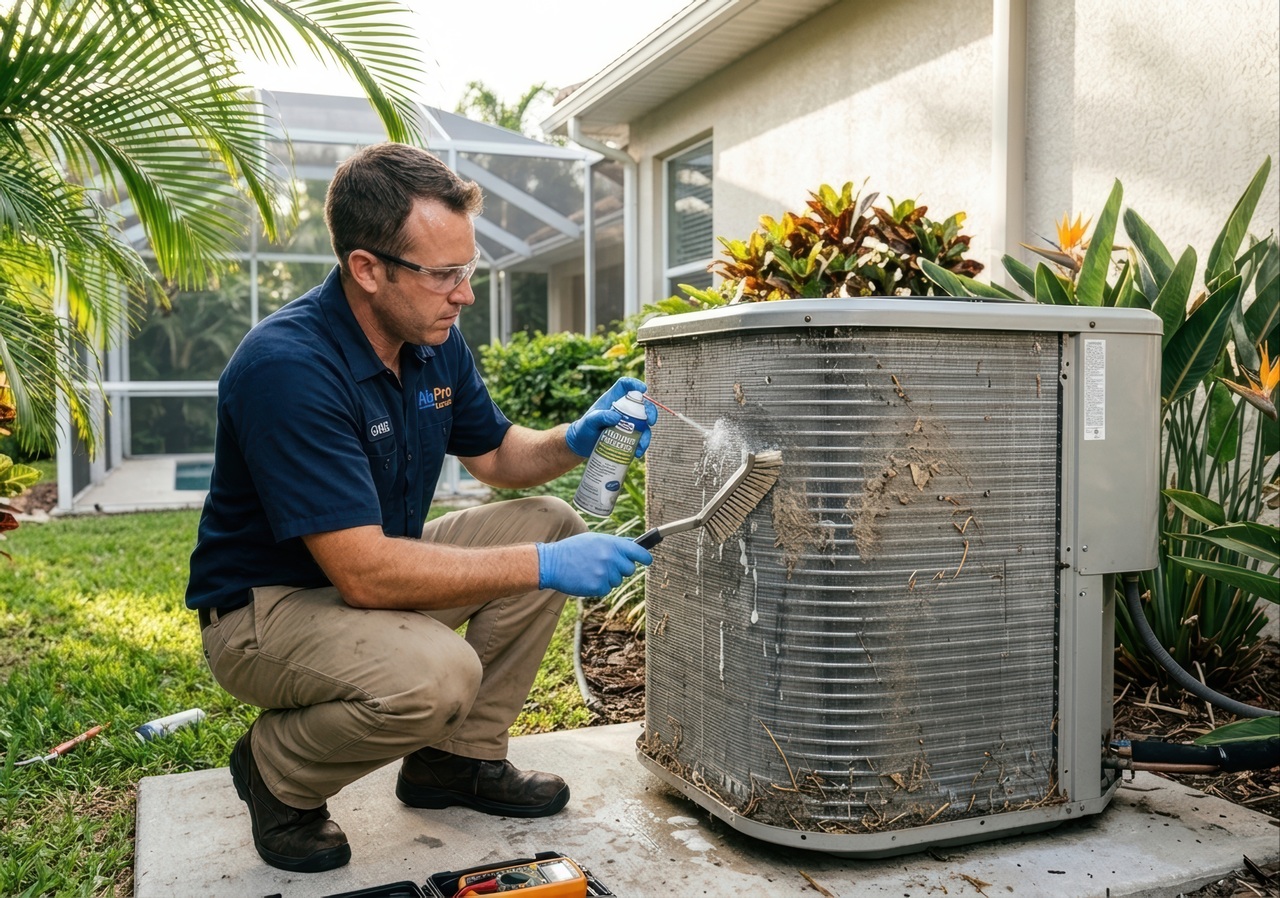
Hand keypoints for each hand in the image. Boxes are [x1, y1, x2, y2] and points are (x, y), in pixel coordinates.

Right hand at [536, 533, 652, 596]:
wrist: (552, 563)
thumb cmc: (573, 549)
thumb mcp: (594, 539)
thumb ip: (614, 543)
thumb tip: (633, 544)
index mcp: (611, 543)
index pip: (638, 551)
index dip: (645, 557)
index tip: (648, 560)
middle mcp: (611, 558)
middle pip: (629, 569)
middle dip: (621, 569)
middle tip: (606, 565)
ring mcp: (605, 573)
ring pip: (617, 580)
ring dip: (608, 578)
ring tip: (591, 570)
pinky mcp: (598, 587)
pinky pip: (607, 589)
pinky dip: (599, 586)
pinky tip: (587, 578)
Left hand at [564, 377, 657, 457]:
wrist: (583, 444)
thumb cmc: (584, 428)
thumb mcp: (589, 421)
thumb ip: (600, 417)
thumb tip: (617, 417)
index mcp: (613, 399)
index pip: (625, 385)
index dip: (635, 384)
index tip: (643, 389)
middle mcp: (624, 409)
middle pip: (643, 405)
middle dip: (651, 411)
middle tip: (651, 421)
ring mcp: (629, 422)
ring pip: (645, 424)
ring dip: (647, 434)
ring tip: (641, 445)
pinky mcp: (630, 435)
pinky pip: (640, 438)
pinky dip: (641, 445)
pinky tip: (637, 453)